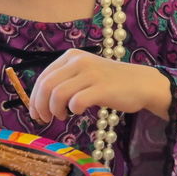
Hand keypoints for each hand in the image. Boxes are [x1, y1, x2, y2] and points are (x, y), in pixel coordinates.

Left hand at [28, 48, 171, 122]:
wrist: (141, 83)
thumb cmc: (110, 82)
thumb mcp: (84, 73)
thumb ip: (64, 80)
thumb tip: (39, 101)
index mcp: (71, 56)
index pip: (43, 77)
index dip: (35, 98)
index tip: (36, 113)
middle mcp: (78, 61)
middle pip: (46, 86)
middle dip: (40, 106)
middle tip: (44, 119)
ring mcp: (90, 74)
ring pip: (57, 94)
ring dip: (55, 110)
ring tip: (62, 116)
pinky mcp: (101, 88)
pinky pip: (76, 101)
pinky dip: (73, 110)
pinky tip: (78, 112)